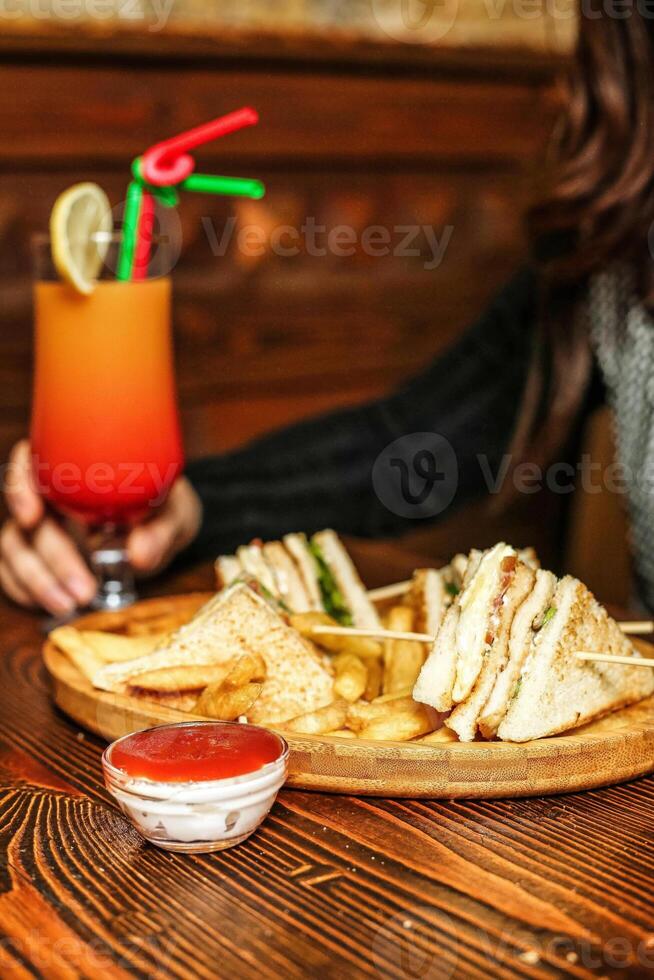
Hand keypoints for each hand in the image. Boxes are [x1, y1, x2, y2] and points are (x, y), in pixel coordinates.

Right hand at [1, 440, 201, 614]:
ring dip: (38, 582)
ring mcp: (40, 525)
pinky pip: (11, 571)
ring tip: (71, 606)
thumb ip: (160, 532)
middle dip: (53, 560)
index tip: (33, 517)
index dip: (19, 486)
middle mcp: (51, 494)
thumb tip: (140, 554)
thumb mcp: (174, 516)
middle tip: (84, 591)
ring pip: (14, 548)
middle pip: (27, 520)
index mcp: (78, 469)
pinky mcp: (37, 554)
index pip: (30, 461)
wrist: (164, 532)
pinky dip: (25, 590)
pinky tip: (53, 603)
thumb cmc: (165, 510)